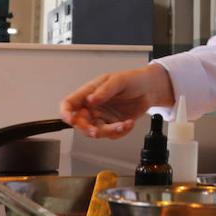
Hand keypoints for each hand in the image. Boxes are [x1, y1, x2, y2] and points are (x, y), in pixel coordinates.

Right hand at [59, 66, 174, 138]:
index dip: (66, 113)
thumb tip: (91, 99)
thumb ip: (104, 91)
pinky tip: (129, 122)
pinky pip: (111, 135)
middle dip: (87, 129)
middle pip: (80, 123)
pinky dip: (121, 132)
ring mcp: (102, 117)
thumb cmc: (133, 80)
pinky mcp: (113, 125)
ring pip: (96, 132)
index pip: (69, 104)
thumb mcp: (118, 81)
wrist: (150, 90)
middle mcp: (93, 107)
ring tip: (124, 124)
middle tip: (96, 131)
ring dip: (109, 131)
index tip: (70, 120)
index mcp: (89, 93)